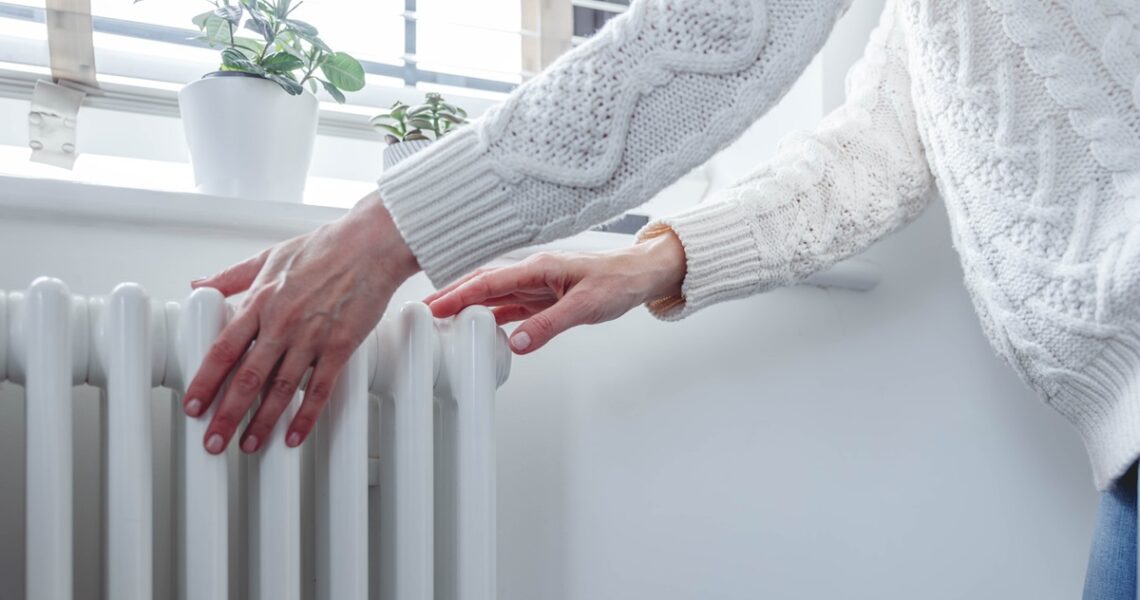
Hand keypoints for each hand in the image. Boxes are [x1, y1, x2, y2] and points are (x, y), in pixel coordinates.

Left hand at [184, 191, 418, 454]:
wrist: (370, 244)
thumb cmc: (323, 247)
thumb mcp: (268, 256)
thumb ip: (231, 276)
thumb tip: (197, 283)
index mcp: (260, 300)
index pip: (223, 349)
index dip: (205, 381)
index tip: (192, 405)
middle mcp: (282, 322)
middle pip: (247, 378)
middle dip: (226, 415)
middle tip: (212, 442)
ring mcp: (311, 337)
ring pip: (280, 390)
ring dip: (262, 423)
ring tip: (249, 446)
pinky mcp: (340, 346)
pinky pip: (320, 389)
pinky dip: (306, 416)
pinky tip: (294, 436)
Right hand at [425, 230, 685, 353]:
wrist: (641, 276)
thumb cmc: (619, 281)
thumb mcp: (585, 307)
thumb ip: (549, 325)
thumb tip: (517, 343)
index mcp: (538, 267)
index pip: (489, 281)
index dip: (459, 294)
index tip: (435, 306)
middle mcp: (533, 273)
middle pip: (483, 285)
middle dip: (452, 297)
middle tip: (423, 311)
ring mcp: (537, 285)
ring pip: (494, 296)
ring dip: (468, 307)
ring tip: (441, 320)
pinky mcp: (545, 298)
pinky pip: (511, 306)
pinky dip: (492, 316)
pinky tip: (480, 326)